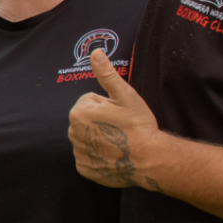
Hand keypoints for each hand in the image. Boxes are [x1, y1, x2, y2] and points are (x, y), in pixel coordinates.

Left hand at [68, 49, 160, 188]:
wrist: (149, 159)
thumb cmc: (137, 125)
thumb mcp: (124, 94)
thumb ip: (106, 72)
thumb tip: (95, 52)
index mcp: (78, 113)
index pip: (90, 101)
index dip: (106, 105)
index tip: (119, 114)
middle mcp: (72, 133)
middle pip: (87, 119)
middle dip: (101, 121)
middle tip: (120, 127)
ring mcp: (78, 153)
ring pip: (88, 138)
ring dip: (100, 137)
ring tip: (119, 141)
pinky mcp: (85, 169)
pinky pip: (89, 157)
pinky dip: (99, 156)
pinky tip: (114, 155)